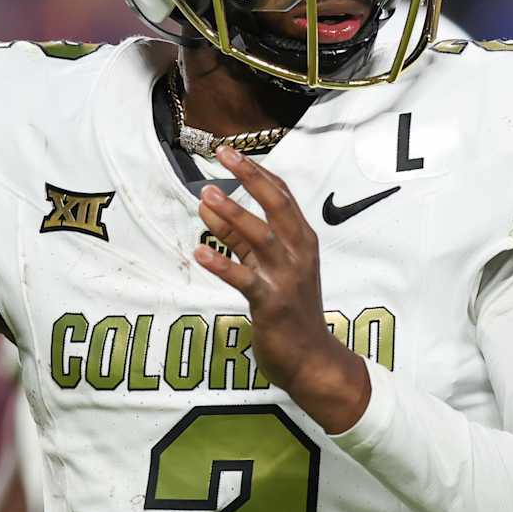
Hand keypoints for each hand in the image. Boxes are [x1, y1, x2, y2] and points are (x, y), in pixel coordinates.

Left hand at [193, 145, 370, 432]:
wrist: (313, 360)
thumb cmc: (292, 311)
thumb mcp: (270, 268)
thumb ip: (241, 240)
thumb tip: (210, 208)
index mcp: (302, 241)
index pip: (282, 196)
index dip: (257, 171)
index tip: (231, 151)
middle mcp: (299, 254)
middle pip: (276, 207)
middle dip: (250, 178)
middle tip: (223, 156)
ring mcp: (287, 278)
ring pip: (260, 238)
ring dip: (233, 215)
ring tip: (205, 198)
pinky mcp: (272, 304)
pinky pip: (245, 279)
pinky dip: (222, 264)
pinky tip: (199, 252)